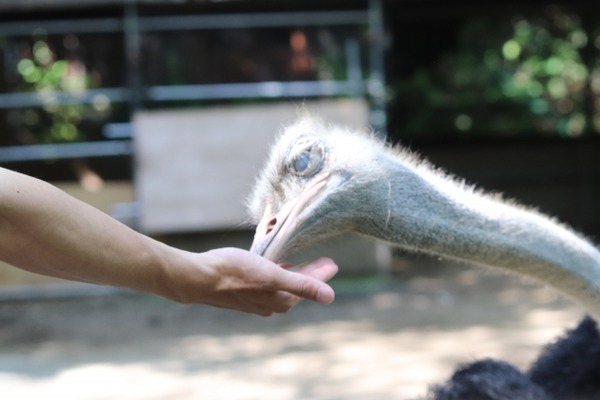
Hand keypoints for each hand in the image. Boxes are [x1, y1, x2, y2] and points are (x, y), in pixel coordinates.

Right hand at [160, 247, 337, 315]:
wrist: (197, 278)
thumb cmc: (234, 273)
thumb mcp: (272, 274)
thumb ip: (301, 284)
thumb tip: (330, 297)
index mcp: (280, 301)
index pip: (309, 287)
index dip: (322, 274)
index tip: (332, 263)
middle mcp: (269, 304)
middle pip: (296, 288)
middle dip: (310, 275)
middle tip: (322, 262)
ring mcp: (255, 300)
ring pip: (281, 287)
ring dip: (292, 275)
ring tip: (299, 262)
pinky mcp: (242, 293)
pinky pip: (266, 285)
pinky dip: (275, 275)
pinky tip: (271, 266)